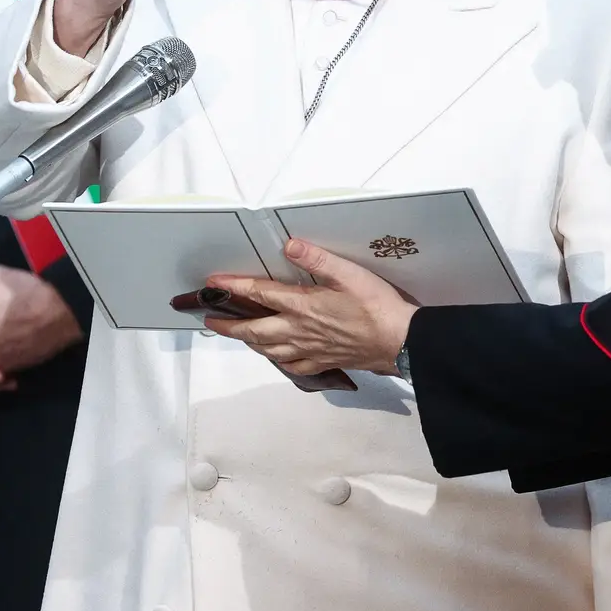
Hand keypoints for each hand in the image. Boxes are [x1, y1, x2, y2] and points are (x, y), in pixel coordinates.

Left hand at [203, 240, 416, 375]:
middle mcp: (300, 331)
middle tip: (210, 321)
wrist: (400, 341)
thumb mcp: (349, 273)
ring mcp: (310, 350)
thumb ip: (317, 259)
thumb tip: (290, 244)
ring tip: (238, 335)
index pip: (259, 294)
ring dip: (249, 342)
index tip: (213, 283)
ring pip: (269, 350)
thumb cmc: (376, 306)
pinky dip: (278, 360)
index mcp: (303, 306)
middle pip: (254, 331)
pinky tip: (277, 357)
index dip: (233, 286)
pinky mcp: (324, 362)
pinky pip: (293, 366)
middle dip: (229, 326)